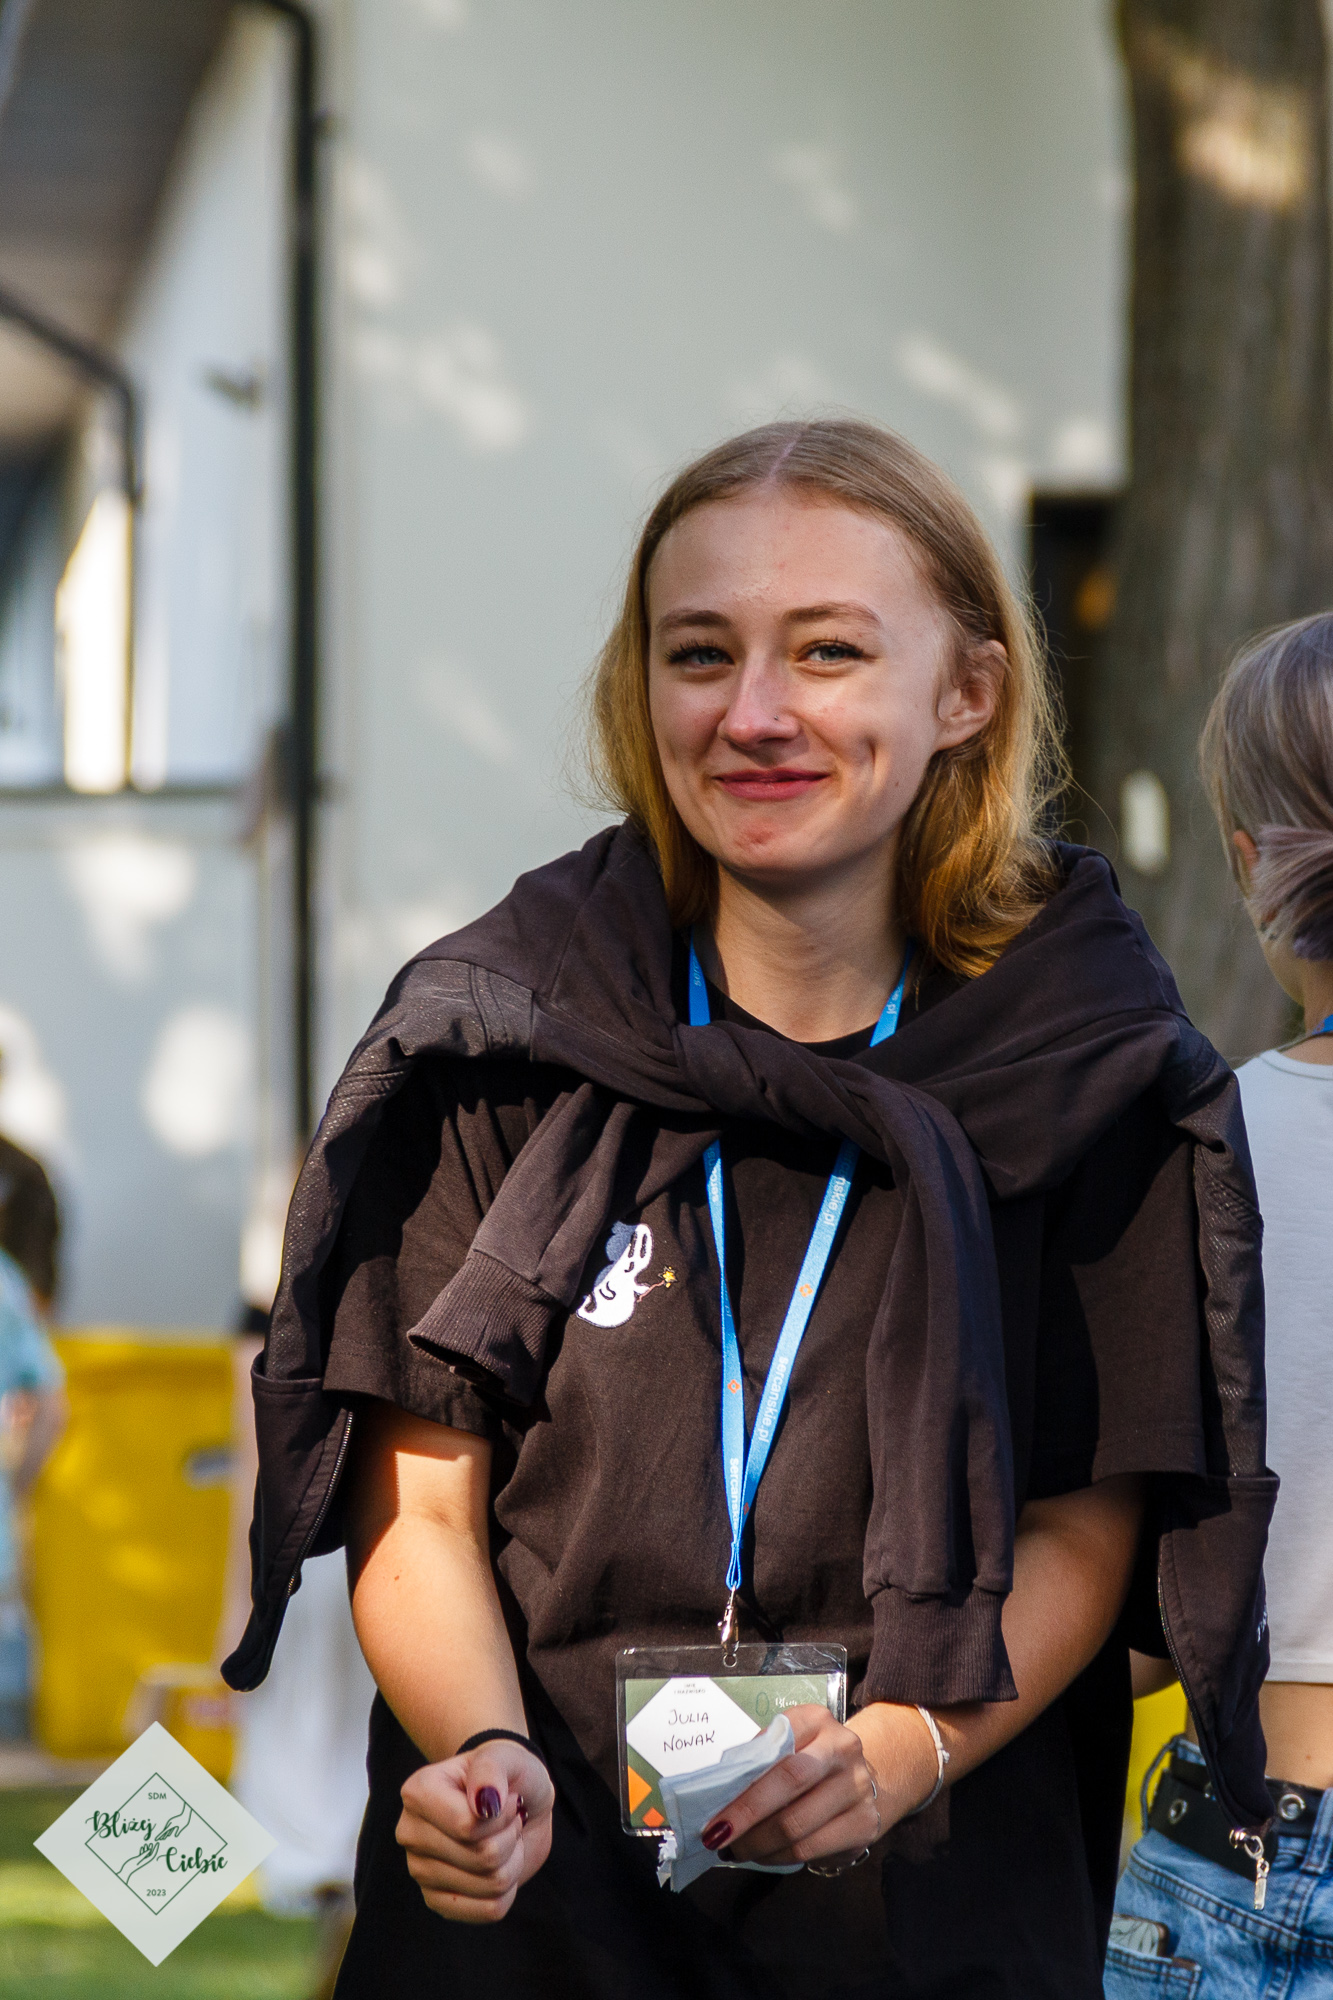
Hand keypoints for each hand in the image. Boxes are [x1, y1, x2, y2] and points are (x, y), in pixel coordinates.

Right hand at [397, 1739, 554, 1921]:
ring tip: (504, 1838)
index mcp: (417, 1792)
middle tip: (508, 1819)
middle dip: (511, 1836)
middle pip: (483, 1857)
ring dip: (513, 1860)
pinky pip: (490, 1910)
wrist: (513, 1802)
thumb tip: (483, 1801)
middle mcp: (410, 1833)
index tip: (507, 1798)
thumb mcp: (506, 1757)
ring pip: (491, 1885)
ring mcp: (420, 1871)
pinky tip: (499, 1865)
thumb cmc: (506, 1774)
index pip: (468, 1827)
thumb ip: (492, 1769)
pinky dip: (509, 1888)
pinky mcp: (437, 1902)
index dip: (502, 1817)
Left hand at [701, 1704, 884, 1869]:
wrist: (863, 1776)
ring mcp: (858, 1787)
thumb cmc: (809, 1761)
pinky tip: (763, 1855)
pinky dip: (779, 1857)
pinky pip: (811, 1848)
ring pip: (798, 1825)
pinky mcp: (864, 1824)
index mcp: (816, 1720)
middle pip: (790, 1784)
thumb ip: (760, 1760)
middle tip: (717, 1837)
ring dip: (758, 1844)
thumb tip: (719, 1795)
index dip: (743, 1787)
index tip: (714, 1813)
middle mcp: (842, 1749)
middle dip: (747, 1816)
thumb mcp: (788, 1745)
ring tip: (736, 1850)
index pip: (776, 1749)